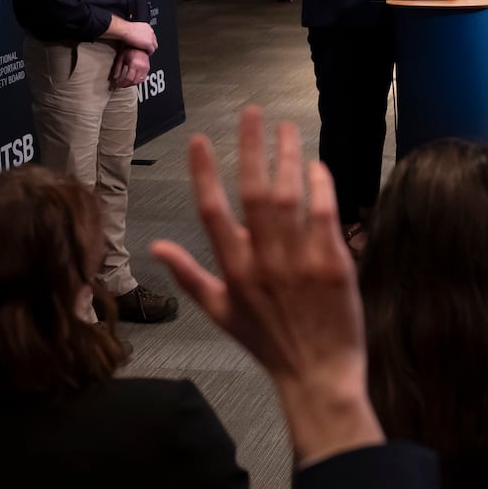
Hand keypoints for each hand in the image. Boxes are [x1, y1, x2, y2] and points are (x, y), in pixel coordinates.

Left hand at [110, 47, 150, 88]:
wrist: (138, 45)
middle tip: (120, 85)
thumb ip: (118, 69)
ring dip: (131, 84)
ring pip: (139, 81)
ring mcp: (146, 68)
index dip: (122, 83)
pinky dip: (137, 81)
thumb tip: (115, 78)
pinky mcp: (148, 68)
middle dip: (126, 85)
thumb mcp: (121, 58)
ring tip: (125, 83)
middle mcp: (142, 67)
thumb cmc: (129, 49)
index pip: (128, 78)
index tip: (117, 84)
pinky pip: (143, 79)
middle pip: (134, 81)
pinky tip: (131, 80)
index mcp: (135, 64)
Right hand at [111, 18, 157, 53]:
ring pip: (154, 45)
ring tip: (145, 51)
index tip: (145, 42)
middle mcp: (150, 32)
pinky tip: (146, 54)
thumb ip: (136, 31)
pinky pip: (152, 50)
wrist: (125, 30)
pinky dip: (149, 52)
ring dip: (150, 48)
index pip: (151, 34)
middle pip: (154, 40)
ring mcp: (151, 38)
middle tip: (145, 48)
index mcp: (147, 27)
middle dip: (150, 44)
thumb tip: (133, 34)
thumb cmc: (125, 29)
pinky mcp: (149, 44)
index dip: (148, 39)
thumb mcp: (133, 28)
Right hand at [151, 109, 382, 465]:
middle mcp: (263, 262)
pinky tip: (317, 166)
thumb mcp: (219, 312)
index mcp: (233, 271)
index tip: (200, 140)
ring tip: (287, 128)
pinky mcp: (333, 264)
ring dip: (288, 158)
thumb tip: (154, 246)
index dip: (203, 174)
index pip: (211, 212)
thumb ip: (188, 276)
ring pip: (290, 197)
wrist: (317, 375)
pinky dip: (321, 187)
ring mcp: (299, 262)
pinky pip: (325, 214)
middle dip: (252, 148)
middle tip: (253, 113)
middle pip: (254, 193)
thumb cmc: (267, 343)